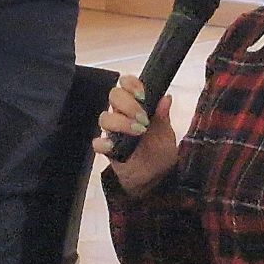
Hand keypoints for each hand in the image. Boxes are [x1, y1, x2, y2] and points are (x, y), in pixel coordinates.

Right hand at [91, 73, 177, 196]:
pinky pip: (97, 143)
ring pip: (105, 117)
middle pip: (114, 96)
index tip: (142, 94)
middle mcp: (122, 114)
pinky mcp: (107, 149)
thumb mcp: (166, 134)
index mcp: (137, 105)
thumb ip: (163, 117)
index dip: (131, 84)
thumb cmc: (160, 152)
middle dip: (128, 104)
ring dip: (120, 122)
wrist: (155, 179)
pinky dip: (104, 143)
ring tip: (137, 132)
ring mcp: (113, 131)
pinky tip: (115, 147)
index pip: (127, 84)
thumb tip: (166, 98)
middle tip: (142, 118)